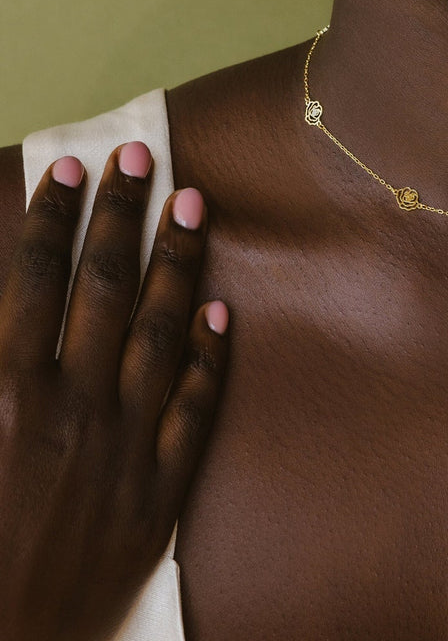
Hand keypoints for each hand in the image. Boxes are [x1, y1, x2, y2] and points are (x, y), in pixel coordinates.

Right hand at [0, 144, 228, 640]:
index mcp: (5, 397)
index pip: (31, 281)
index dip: (48, 217)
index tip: (67, 165)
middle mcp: (72, 407)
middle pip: (103, 287)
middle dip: (121, 215)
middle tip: (140, 156)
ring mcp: (125, 445)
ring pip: (162, 330)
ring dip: (180, 262)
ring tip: (195, 205)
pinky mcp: (160, 488)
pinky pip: (196, 409)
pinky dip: (212, 357)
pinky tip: (227, 310)